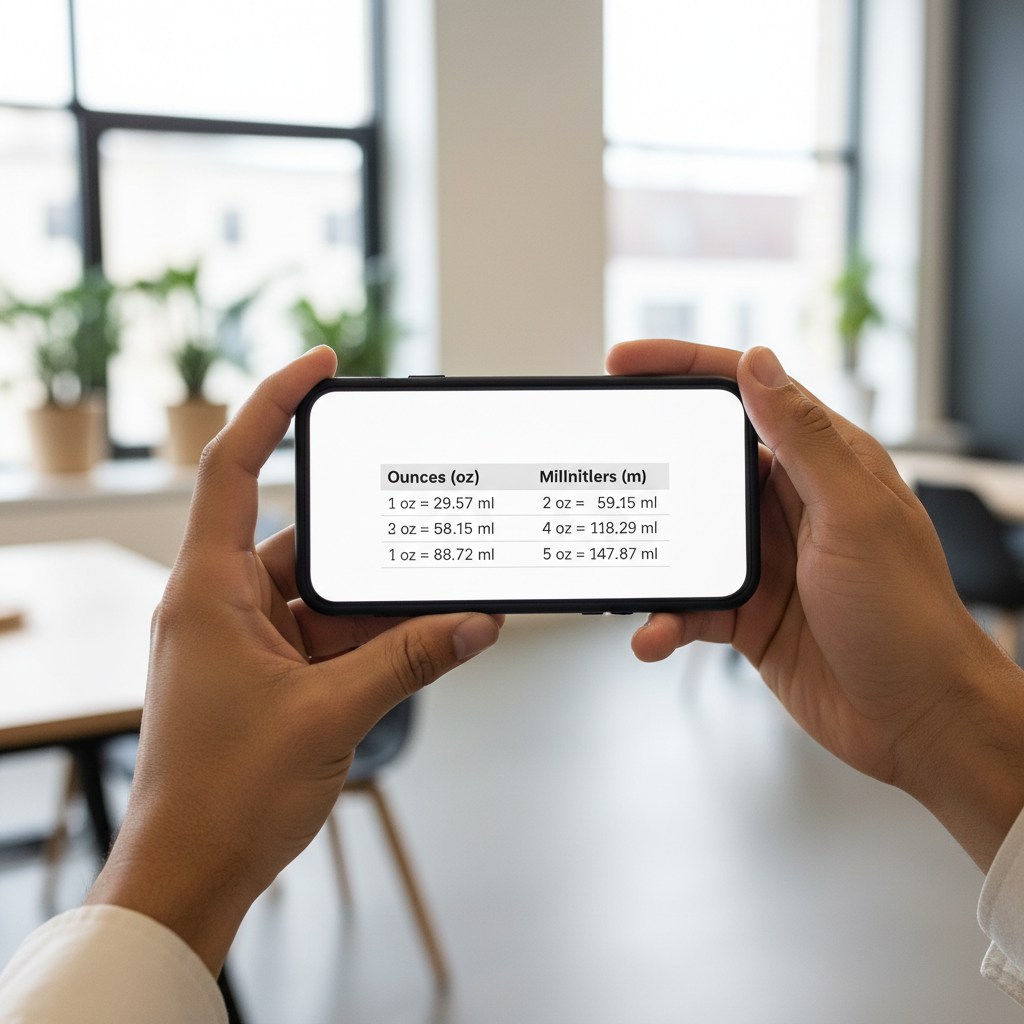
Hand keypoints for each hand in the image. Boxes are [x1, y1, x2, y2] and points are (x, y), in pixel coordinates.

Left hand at [86, 347, 501, 972]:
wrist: (192, 872)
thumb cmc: (224, 794)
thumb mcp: (330, 715)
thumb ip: (410, 659)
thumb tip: (476, 621)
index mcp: (208, 591)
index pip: (232, 468)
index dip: (270, 405)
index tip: (320, 366)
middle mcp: (222, 602)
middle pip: (304, 538)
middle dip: (367, 544)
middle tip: (423, 525)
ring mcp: (245, 639)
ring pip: (323, 593)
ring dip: (377, 605)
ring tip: (438, 601)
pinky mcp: (268, 672)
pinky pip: (328, 634)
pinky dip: (371, 639)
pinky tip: (420, 643)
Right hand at [608, 338, 1023, 870]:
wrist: (917, 719)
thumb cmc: (908, 618)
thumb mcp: (853, 515)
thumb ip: (803, 439)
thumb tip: (759, 364)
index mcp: (821, 463)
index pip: (746, 394)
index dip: (682, 369)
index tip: (626, 364)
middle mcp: (789, 503)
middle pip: (702, 460)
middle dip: (649, 459)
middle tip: (604, 459)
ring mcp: (765, 559)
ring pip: (684, 536)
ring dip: (653, 553)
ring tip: (624, 566)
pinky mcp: (747, 610)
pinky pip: (690, 602)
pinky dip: (666, 617)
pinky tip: (657, 632)